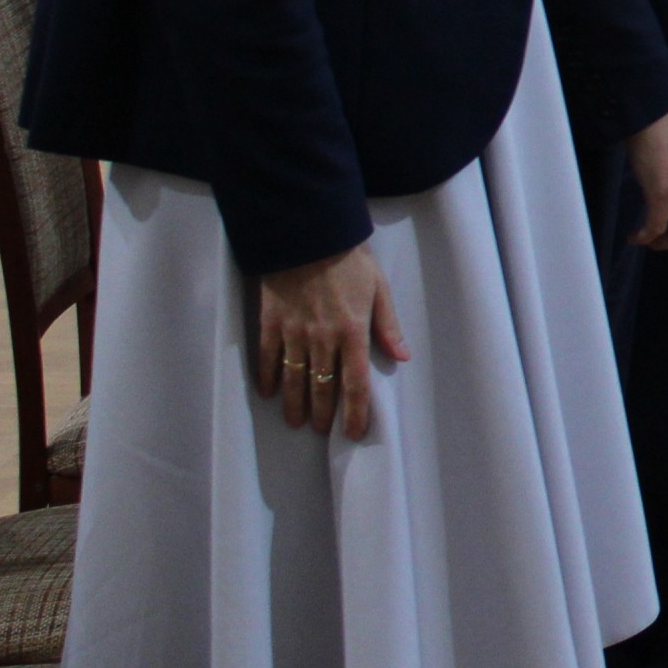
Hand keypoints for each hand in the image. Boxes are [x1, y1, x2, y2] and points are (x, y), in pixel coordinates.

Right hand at [252, 242, 404, 438]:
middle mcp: (322, 338)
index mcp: (353, 331)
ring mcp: (293, 332)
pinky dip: (266, 377)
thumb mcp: (378, 288)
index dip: (355, 412)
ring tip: (295, 421)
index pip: (355, 383)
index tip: (354, 432)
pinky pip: (266, 357)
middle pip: (322, 387)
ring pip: (293, 378)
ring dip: (295, 403)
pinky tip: (267, 392)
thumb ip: (388, 326)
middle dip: (323, 413)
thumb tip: (401, 357)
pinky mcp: (270, 322)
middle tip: (321, 430)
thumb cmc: (349, 259)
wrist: (308, 234)